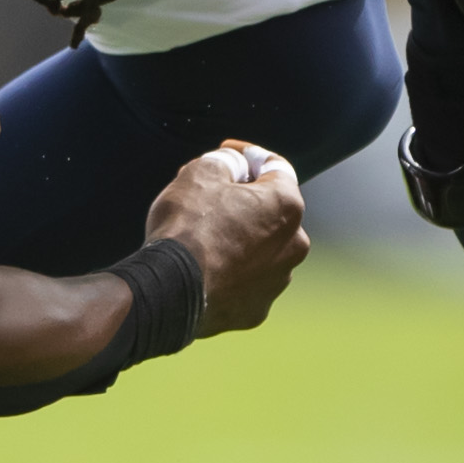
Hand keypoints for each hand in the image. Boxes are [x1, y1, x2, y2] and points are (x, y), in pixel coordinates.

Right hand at [144, 140, 310, 336]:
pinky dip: (231, 272)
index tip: (228, 153)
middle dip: (244, 201)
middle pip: (270, 212)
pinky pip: (246, 281)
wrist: (170, 289)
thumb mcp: (200, 172)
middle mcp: (293, 245)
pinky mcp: (256, 309)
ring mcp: (276, 282)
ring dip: (240, 238)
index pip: (275, 167)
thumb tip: (232, 165)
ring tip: (203, 237)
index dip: (248, 155)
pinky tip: (205, 267)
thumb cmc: (187, 227)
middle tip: (209, 196)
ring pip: (261, 250)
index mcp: (287, 206)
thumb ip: (225, 162)